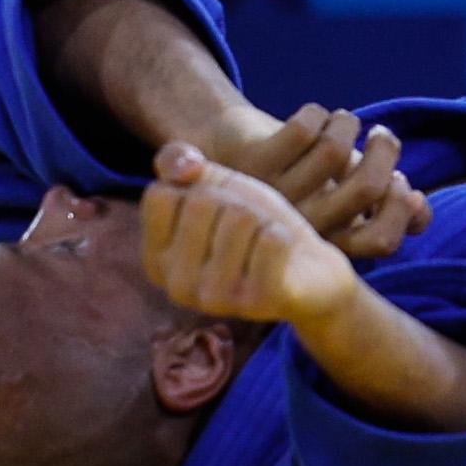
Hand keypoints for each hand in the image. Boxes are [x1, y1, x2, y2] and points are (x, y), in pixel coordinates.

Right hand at [142, 142, 361, 328]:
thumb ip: (180, 163)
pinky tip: (284, 255)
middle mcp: (177, 285)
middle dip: (237, 200)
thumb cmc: (256, 225)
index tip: (218, 207)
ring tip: (268, 240)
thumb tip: (184, 166)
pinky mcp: (258, 302)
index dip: (201, 187)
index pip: (160, 194)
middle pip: (202, 201)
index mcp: (156, 260)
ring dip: (265, 218)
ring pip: (241, 217)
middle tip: (252, 225)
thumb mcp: (216, 186)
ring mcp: (215, 299)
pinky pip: (272, 240)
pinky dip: (285, 235)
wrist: (310, 271)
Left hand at [205, 102, 434, 261]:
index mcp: (322, 244)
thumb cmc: (297, 177)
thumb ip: (384, 205)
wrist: (224, 152)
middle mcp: (297, 228)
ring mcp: (272, 197)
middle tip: (381, 136)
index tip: (401, 179)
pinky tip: (312, 116)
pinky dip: (317, 113)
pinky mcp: (251, 164)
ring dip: (347, 124)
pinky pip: (305, 129)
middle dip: (385, 151)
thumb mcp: (342, 194)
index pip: (382, 240)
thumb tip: (423, 209)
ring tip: (341, 121)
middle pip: (368, 186)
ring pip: (335, 151)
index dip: (402, 207)